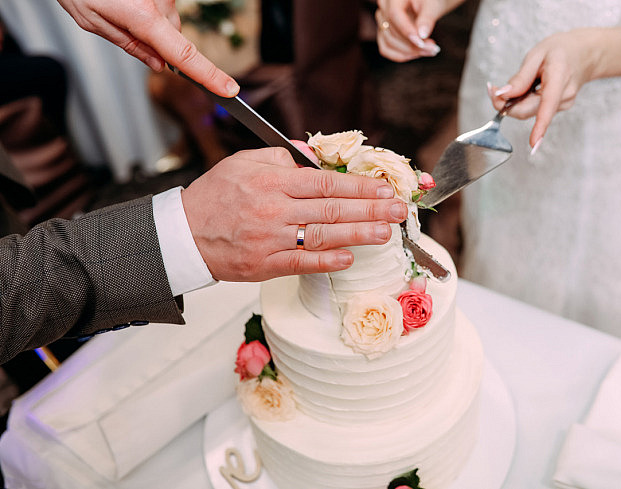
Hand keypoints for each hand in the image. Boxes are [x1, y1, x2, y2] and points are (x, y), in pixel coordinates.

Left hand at [55, 0, 238, 96]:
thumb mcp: (94, 22)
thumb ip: (130, 46)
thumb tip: (157, 64)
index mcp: (143, 17)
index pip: (185, 56)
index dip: (209, 76)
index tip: (229, 90)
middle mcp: (160, 2)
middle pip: (174, 37)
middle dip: (157, 42)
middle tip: (125, 28)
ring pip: (168, 20)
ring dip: (150, 21)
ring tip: (121, 6)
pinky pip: (163, 4)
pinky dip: (149, 7)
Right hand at [181, 147, 408, 281]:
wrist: (182, 234)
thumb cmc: (215, 196)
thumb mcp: (243, 162)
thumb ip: (280, 156)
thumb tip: (311, 154)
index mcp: (272, 180)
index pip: (325, 182)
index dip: (359, 186)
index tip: (384, 188)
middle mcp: (275, 209)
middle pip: (332, 209)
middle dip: (371, 209)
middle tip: (398, 210)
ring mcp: (271, 239)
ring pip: (322, 236)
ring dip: (358, 235)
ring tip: (386, 233)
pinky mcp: (265, 264)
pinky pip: (301, 263)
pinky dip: (327, 262)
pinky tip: (349, 259)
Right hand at [375, 0, 454, 61]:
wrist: (428, 4)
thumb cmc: (430, 1)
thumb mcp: (432, 6)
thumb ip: (427, 18)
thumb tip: (422, 35)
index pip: (394, 15)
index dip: (406, 31)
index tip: (421, 43)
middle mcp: (384, 7)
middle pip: (391, 31)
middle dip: (412, 44)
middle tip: (433, 49)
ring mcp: (382, 21)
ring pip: (389, 42)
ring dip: (409, 51)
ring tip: (431, 50)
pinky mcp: (383, 33)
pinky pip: (386, 49)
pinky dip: (402, 55)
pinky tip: (417, 53)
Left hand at [489, 29, 599, 148]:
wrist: (585, 53)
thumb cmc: (561, 50)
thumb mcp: (537, 54)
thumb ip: (520, 77)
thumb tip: (503, 95)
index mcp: (559, 77)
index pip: (548, 105)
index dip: (539, 125)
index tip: (533, 143)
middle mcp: (564, 96)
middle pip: (529, 111)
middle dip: (507, 105)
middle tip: (493, 90)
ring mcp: (563, 104)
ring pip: (530, 112)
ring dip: (515, 103)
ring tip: (516, 83)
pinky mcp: (558, 108)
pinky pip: (535, 110)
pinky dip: (525, 102)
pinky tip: (529, 88)